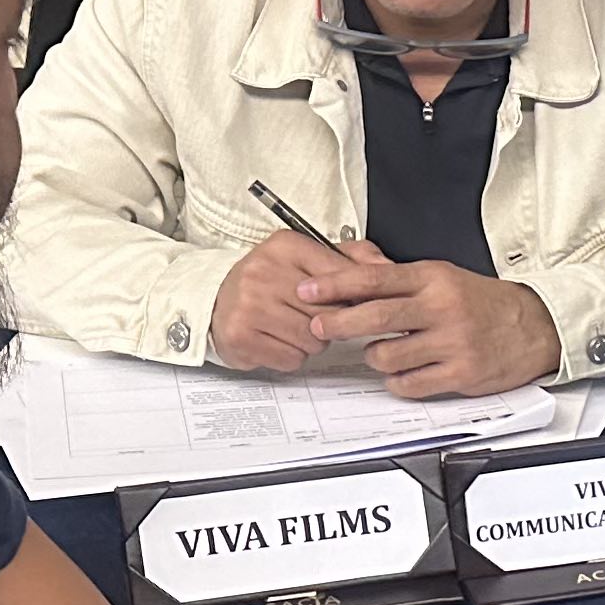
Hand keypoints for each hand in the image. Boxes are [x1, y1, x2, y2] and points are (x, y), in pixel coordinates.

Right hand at [211, 227, 379, 371]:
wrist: (216, 299)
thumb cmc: (270, 280)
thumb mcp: (307, 257)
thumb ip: (352, 257)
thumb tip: (389, 268)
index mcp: (286, 246)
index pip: (341, 276)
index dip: (353, 296)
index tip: (353, 302)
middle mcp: (264, 272)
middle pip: (331, 313)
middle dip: (330, 321)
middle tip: (312, 315)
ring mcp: (249, 306)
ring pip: (313, 340)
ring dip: (311, 341)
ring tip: (292, 326)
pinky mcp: (242, 337)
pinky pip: (292, 358)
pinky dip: (291, 355)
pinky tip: (277, 339)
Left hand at [301, 261, 563, 398]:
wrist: (532, 328)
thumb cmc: (483, 303)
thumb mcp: (442, 276)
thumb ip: (397, 277)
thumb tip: (350, 267)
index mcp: (434, 279)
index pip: (375, 278)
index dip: (336, 284)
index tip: (309, 290)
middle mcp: (442, 308)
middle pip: (375, 317)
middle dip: (339, 323)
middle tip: (320, 327)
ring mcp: (451, 343)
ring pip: (387, 355)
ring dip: (375, 356)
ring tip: (384, 351)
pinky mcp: (460, 374)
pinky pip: (409, 384)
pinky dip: (397, 381)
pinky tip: (404, 371)